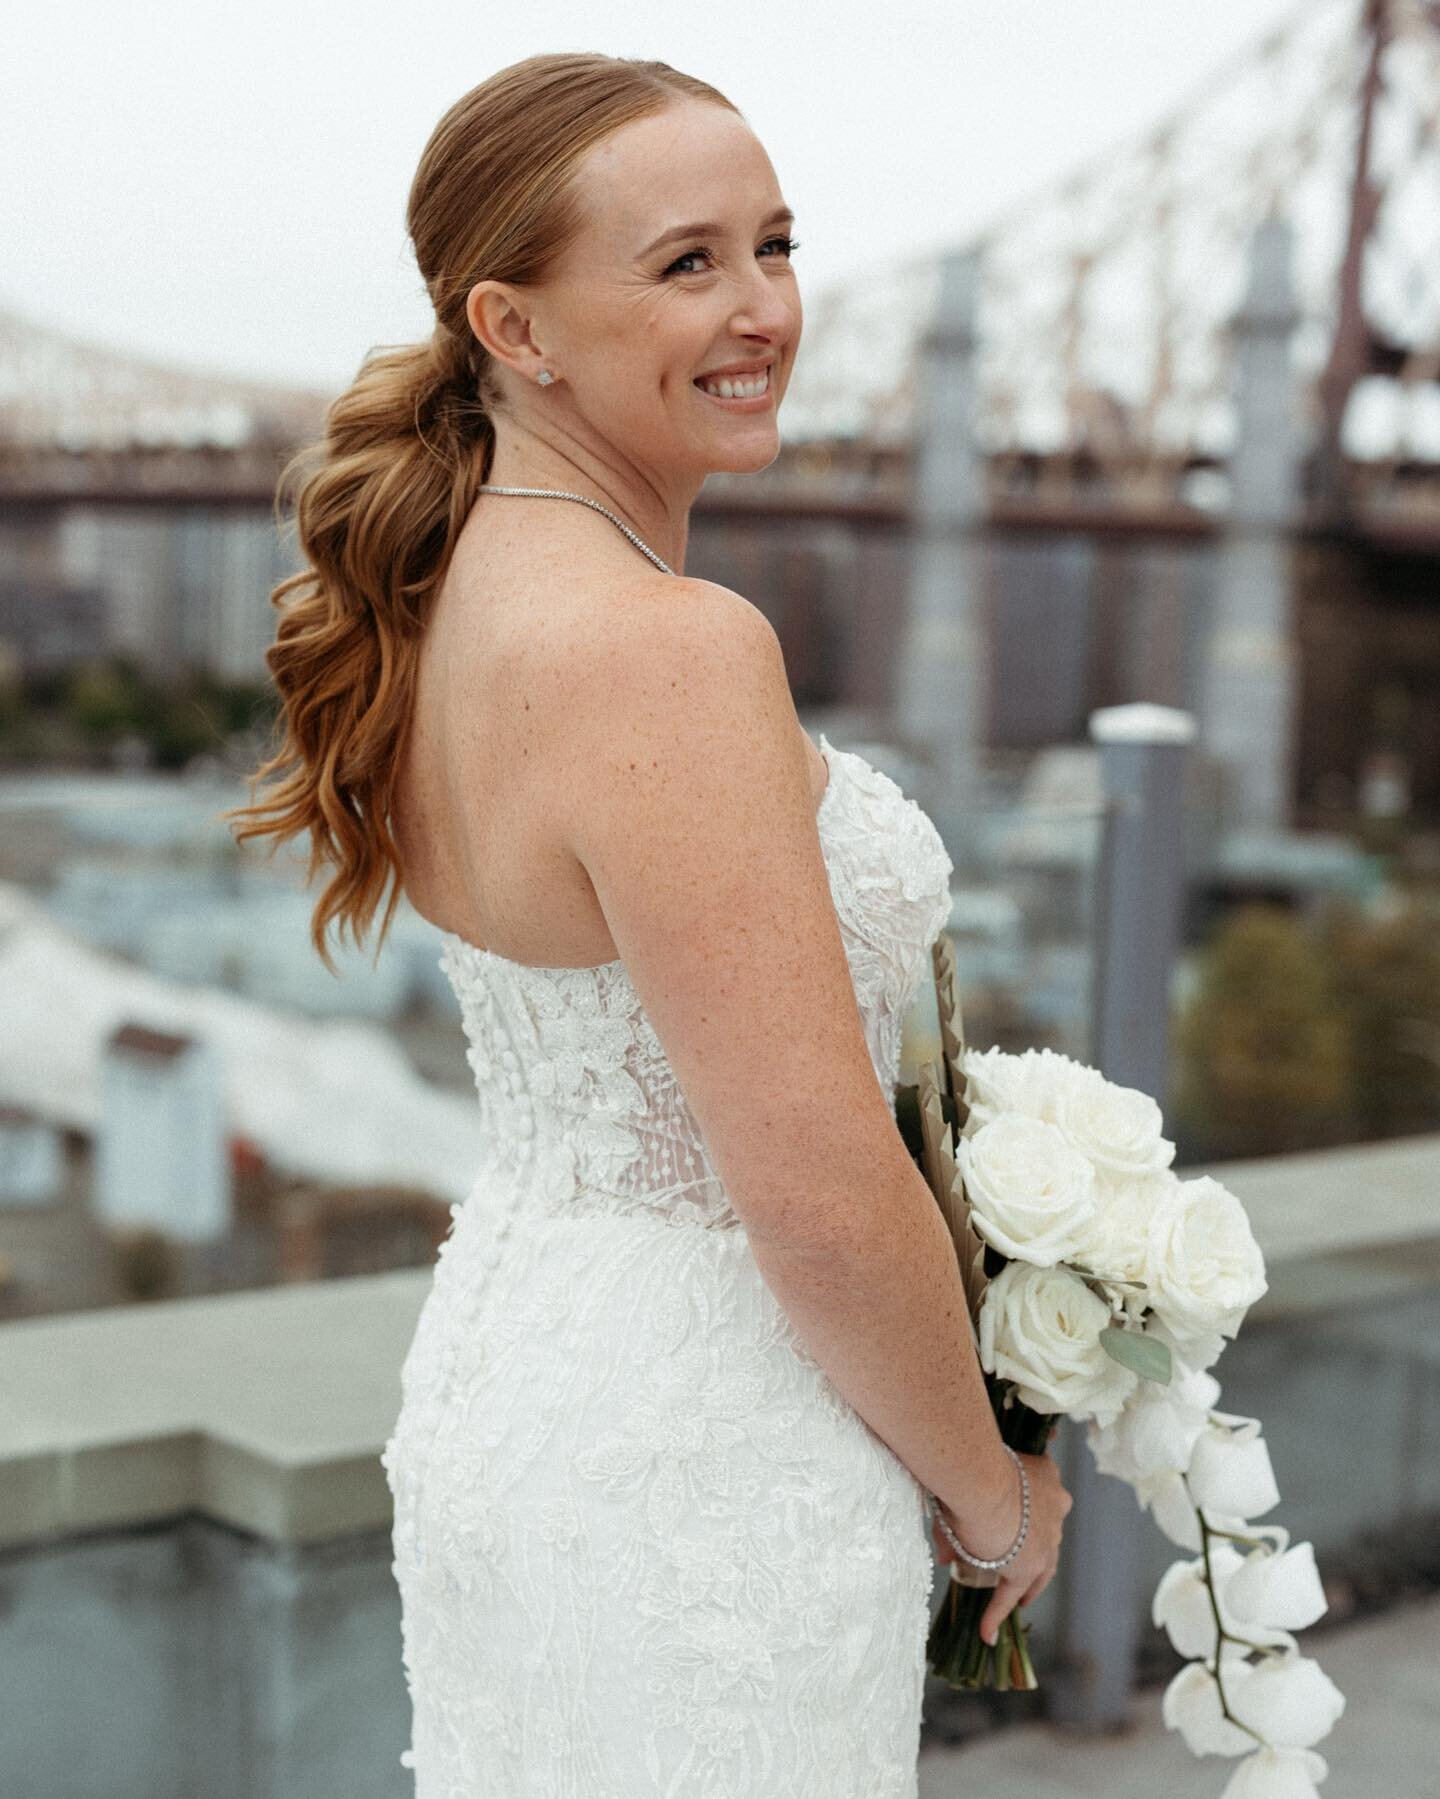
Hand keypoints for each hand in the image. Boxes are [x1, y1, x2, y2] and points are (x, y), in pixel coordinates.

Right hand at [931, 1445, 1072, 1644]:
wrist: (980, 1479)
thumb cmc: (971, 1466)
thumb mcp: (975, 1480)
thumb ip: (958, 1520)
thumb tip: (945, 1557)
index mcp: (1045, 1476)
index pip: (1045, 1498)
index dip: (1034, 1513)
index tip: (1027, 1526)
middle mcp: (1055, 1506)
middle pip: (1048, 1533)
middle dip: (1038, 1548)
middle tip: (1028, 1565)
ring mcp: (1046, 1540)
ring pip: (1041, 1566)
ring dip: (1028, 1583)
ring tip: (1020, 1600)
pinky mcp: (1027, 1566)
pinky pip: (1010, 1595)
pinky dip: (996, 1613)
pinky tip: (986, 1633)